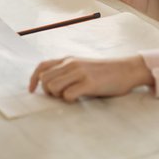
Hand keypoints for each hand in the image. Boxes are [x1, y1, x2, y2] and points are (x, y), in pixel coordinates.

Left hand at [28, 56, 153, 101]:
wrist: (126, 69)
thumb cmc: (104, 71)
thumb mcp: (82, 66)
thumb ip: (67, 71)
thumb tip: (50, 85)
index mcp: (68, 59)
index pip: (42, 66)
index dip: (33, 79)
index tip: (31, 91)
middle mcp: (71, 63)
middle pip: (45, 79)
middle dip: (47, 91)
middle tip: (59, 96)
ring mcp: (80, 72)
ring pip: (53, 87)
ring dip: (58, 96)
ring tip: (70, 96)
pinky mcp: (89, 83)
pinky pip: (68, 95)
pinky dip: (69, 100)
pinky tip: (79, 98)